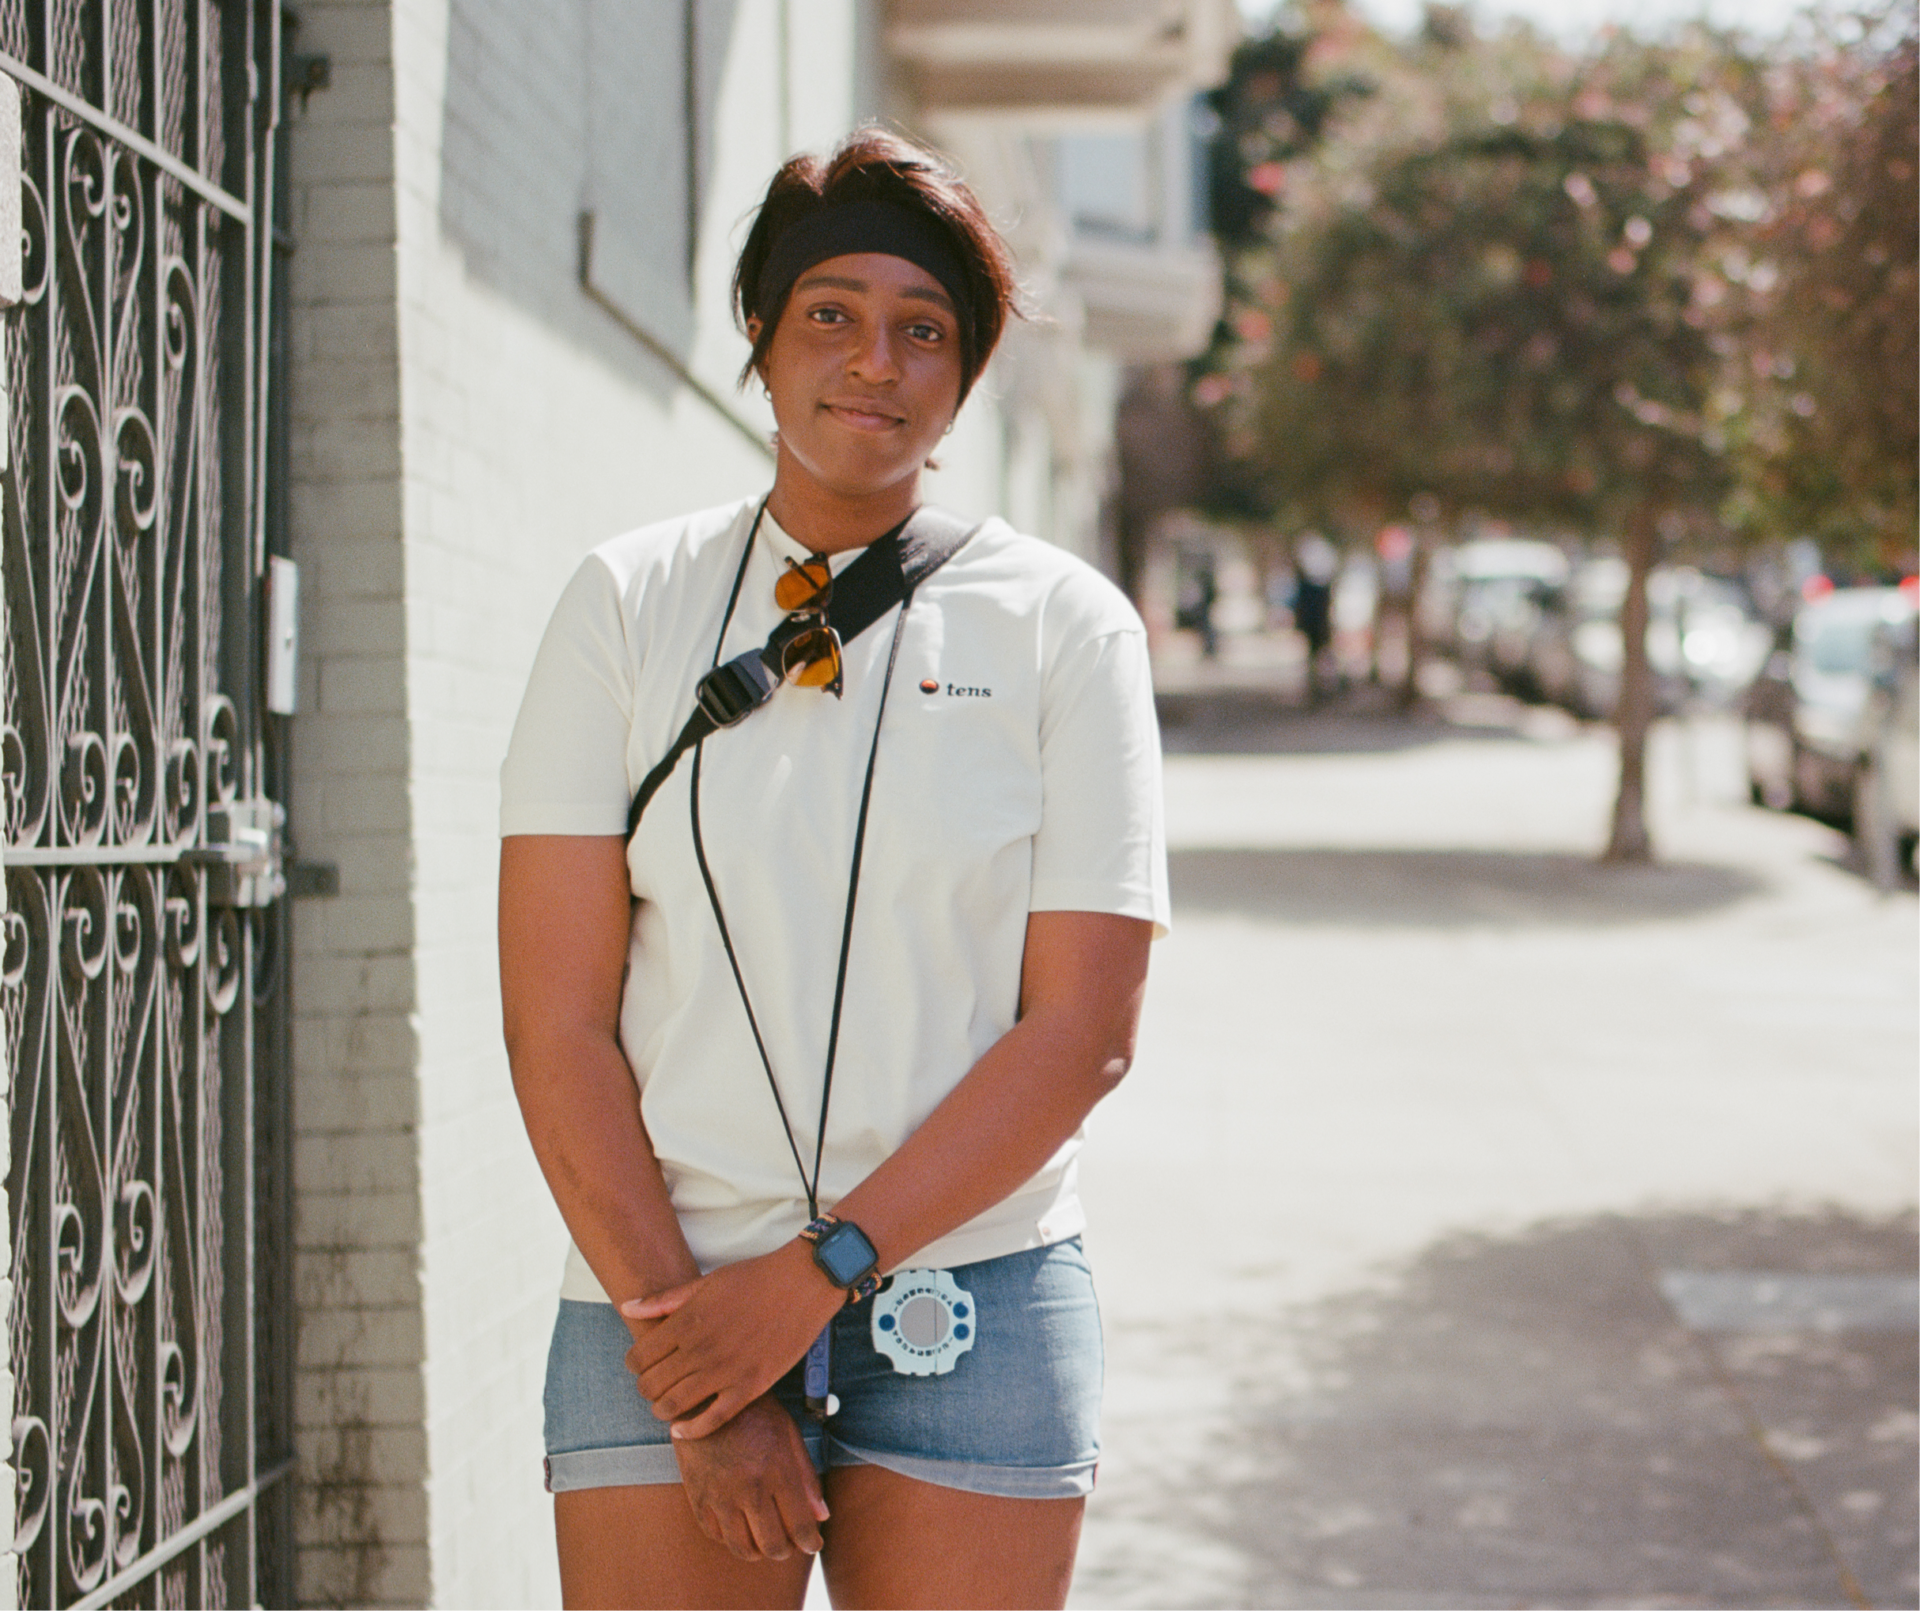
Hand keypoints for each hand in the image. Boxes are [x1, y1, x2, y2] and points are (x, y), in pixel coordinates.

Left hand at [622, 1241, 843, 1439]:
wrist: (802, 1283)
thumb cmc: (754, 1278)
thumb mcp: (705, 1282)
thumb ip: (664, 1300)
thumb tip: (626, 1308)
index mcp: (687, 1322)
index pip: (639, 1358)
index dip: (634, 1365)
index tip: (642, 1364)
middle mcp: (701, 1350)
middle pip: (651, 1385)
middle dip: (646, 1387)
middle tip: (654, 1383)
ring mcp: (725, 1371)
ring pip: (674, 1406)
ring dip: (662, 1409)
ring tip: (666, 1403)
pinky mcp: (750, 1387)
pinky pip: (712, 1421)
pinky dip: (691, 1430)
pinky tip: (682, 1428)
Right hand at [670, 1394, 829, 1561]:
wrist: (706, 1396)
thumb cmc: (755, 1412)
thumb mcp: (788, 1433)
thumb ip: (806, 1476)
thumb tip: (821, 1516)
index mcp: (777, 1471)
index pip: (800, 1526)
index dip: (811, 1542)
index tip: (813, 1543)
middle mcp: (749, 1488)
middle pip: (772, 1545)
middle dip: (785, 1551)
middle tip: (789, 1544)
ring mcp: (720, 1496)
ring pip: (742, 1548)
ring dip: (757, 1550)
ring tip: (763, 1539)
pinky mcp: (697, 1497)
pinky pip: (715, 1535)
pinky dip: (730, 1538)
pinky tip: (738, 1526)